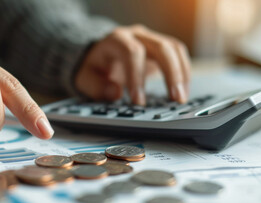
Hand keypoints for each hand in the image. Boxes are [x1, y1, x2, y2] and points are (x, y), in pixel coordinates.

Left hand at [75, 25, 190, 104]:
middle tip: (174, 98)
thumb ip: (96, 87)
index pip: (132, 53)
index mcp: (116, 40)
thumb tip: (116, 93)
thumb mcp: (85, 78)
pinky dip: (183, 73)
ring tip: (181, 98)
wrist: (99, 54)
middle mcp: (137, 35)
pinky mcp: (161, 48)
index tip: (138, 101)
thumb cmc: (93, 66)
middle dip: (171, 73)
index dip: (137, 77)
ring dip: (182, 74)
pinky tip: (182, 91)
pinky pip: (178, 55)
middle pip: (162, 47)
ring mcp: (151, 39)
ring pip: (175, 49)